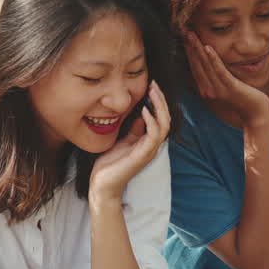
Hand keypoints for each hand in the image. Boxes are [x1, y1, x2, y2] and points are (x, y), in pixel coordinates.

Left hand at [89, 80, 170, 203]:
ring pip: (164, 125)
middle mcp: (151, 146)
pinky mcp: (143, 156)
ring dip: (160, 107)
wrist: (102, 185)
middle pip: (166, 119)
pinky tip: (145, 110)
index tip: (151, 86)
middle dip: (161, 100)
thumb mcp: (122, 141)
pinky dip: (152, 121)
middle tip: (154, 84)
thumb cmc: (110, 165)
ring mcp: (149, 151)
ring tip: (153, 92)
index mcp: (147, 142)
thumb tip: (140, 116)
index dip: (158, 102)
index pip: (160, 118)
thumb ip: (133, 130)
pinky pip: (154, 136)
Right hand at [185, 32, 268, 126]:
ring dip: (197, 49)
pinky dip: (213, 59)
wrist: (255, 114)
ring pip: (205, 65)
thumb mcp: (225, 86)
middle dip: (190, 46)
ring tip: (192, 35)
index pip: (193, 67)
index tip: (183, 36)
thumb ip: (215, 76)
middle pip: (196, 64)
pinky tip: (207, 47)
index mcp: (205, 89)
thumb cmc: (241, 98)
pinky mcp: (230, 87)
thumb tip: (210, 61)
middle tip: (183, 30)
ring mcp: (218, 90)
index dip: (188, 51)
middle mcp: (208, 90)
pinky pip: (219, 71)